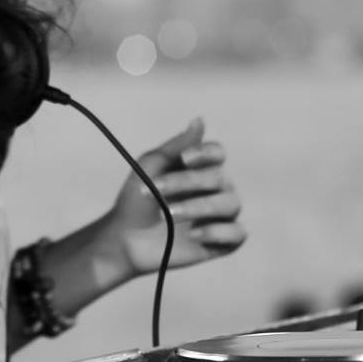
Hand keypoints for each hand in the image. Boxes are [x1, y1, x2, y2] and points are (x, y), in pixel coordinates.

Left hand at [104, 117, 245, 275]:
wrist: (124, 240)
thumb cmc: (135, 200)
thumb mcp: (151, 167)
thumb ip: (177, 145)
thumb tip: (200, 119)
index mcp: (200, 169)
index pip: (218, 153)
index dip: (206, 153)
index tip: (185, 158)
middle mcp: (216, 190)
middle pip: (220, 178)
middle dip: (187, 182)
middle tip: (157, 190)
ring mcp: (221, 216)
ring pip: (231, 203)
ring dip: (198, 206)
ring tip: (168, 214)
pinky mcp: (223, 243)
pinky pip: (238, 233)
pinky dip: (218, 231)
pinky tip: (193, 234)